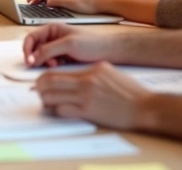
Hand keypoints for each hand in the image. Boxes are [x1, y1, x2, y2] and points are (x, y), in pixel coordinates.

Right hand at [22, 23, 111, 67]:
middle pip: (34, 49)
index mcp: (52, 29)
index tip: (29, 61)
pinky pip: (50, 63)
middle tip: (47, 64)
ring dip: (46, 62)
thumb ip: (48, 50)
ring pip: (42, 57)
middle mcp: (52, 37)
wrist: (108, 51)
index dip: (27, 49)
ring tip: (58, 64)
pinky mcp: (62, 57)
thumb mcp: (68, 44)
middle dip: (38, 57)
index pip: (31, 38)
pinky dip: (53, 66)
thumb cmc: (92, 43)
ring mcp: (57, 47)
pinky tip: (63, 65)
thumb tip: (32, 58)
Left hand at [35, 61, 151, 128]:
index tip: (41, 80)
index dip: (45, 76)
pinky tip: (58, 110)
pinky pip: (64, 110)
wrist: (144, 107)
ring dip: (46, 99)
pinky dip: (56, 110)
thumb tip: (78, 74)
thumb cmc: (130, 91)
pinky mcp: (89, 111)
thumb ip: (92, 71)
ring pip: (54, 96)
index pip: (61, 70)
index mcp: (91, 70)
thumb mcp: (110, 72)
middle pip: (51, 81)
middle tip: (37, 91)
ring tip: (46, 102)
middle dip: (40, 86)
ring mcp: (87, 97)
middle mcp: (87, 81)